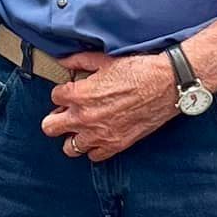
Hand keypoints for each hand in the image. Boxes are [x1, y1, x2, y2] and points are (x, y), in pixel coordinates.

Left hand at [43, 52, 178, 161]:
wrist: (167, 84)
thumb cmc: (139, 69)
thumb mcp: (105, 60)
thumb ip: (79, 61)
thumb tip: (62, 60)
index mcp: (79, 94)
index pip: (54, 98)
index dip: (63, 93)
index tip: (72, 92)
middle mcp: (84, 117)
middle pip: (49, 127)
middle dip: (56, 119)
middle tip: (67, 113)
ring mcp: (99, 134)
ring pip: (69, 148)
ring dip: (73, 137)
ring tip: (82, 128)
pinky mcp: (116, 145)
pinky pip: (93, 156)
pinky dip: (94, 148)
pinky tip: (99, 137)